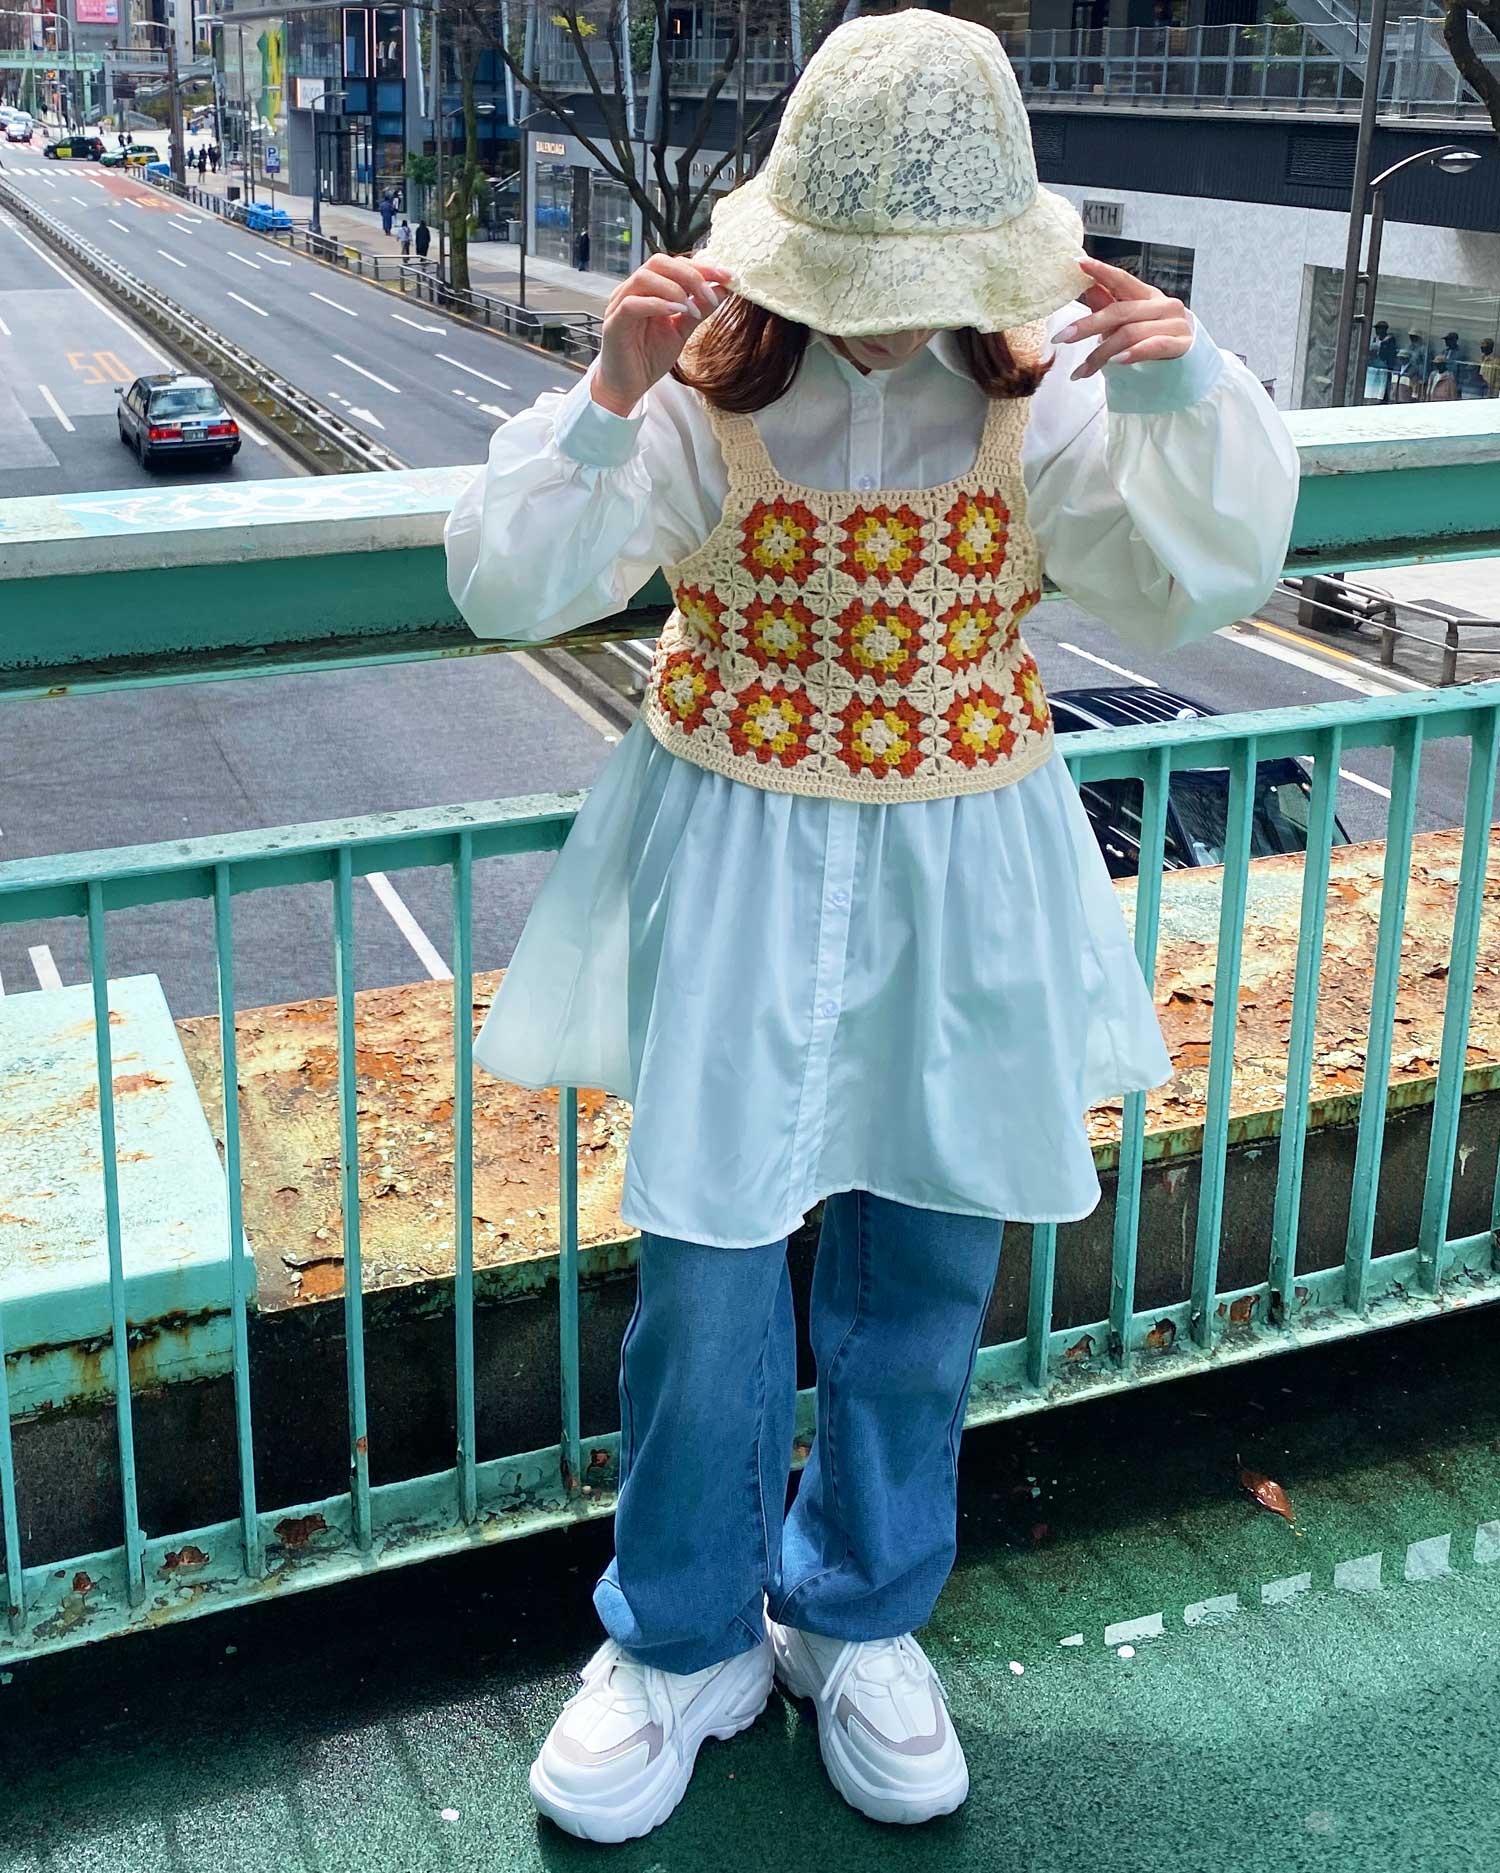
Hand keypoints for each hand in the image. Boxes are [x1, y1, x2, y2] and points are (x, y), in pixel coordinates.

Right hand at [592, 254, 734, 416]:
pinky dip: (657, 304)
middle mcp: (634, 290)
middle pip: (659, 262)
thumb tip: (722, 289)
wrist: (627, 386)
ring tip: (692, 308)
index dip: (702, 267)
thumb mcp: (682, 331)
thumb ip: (699, 309)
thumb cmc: (648, 357)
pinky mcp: (614, 322)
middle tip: (710, 293)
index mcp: (650, 288)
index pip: (675, 264)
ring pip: (644, 277)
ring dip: (674, 288)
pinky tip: (675, 312)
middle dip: (690, 274)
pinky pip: (632, 304)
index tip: (727, 277)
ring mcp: (621, 303)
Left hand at [1057, 258, 1192, 380]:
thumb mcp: (1126, 325)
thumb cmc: (1152, 344)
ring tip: (1081, 370)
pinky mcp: (1181, 344)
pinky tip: (1116, 362)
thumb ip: (1109, 307)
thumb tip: (1088, 287)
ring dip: (1101, 354)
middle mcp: (1163, 305)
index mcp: (1148, 296)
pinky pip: (1153, 346)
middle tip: (1061, 337)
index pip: (1122, 279)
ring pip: (1130, 333)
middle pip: (1119, 311)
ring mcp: (1174, 324)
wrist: (1186, 367)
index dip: (1100, 271)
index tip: (1077, 263)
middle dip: (1087, 325)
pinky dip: (1132, 353)